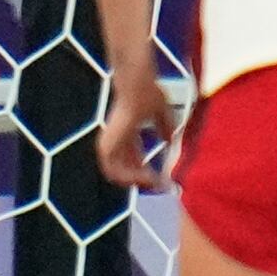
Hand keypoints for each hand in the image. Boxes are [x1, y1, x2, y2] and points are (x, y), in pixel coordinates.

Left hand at [96, 70, 178, 189]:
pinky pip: (115, 173)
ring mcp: (108, 144)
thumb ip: (165, 127)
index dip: (146, 170)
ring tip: (155, 183)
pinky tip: (147, 178)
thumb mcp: (162, 113)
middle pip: (126, 168)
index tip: (162, 179)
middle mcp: (114, 140)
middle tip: (160, 186)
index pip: (133, 158)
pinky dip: (130, 178)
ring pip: (119, 174)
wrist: (138, 89)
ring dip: (137, 182)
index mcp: (125, 132)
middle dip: (143, 179)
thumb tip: (171, 141)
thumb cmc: (149, 94)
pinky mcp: (106, 147)